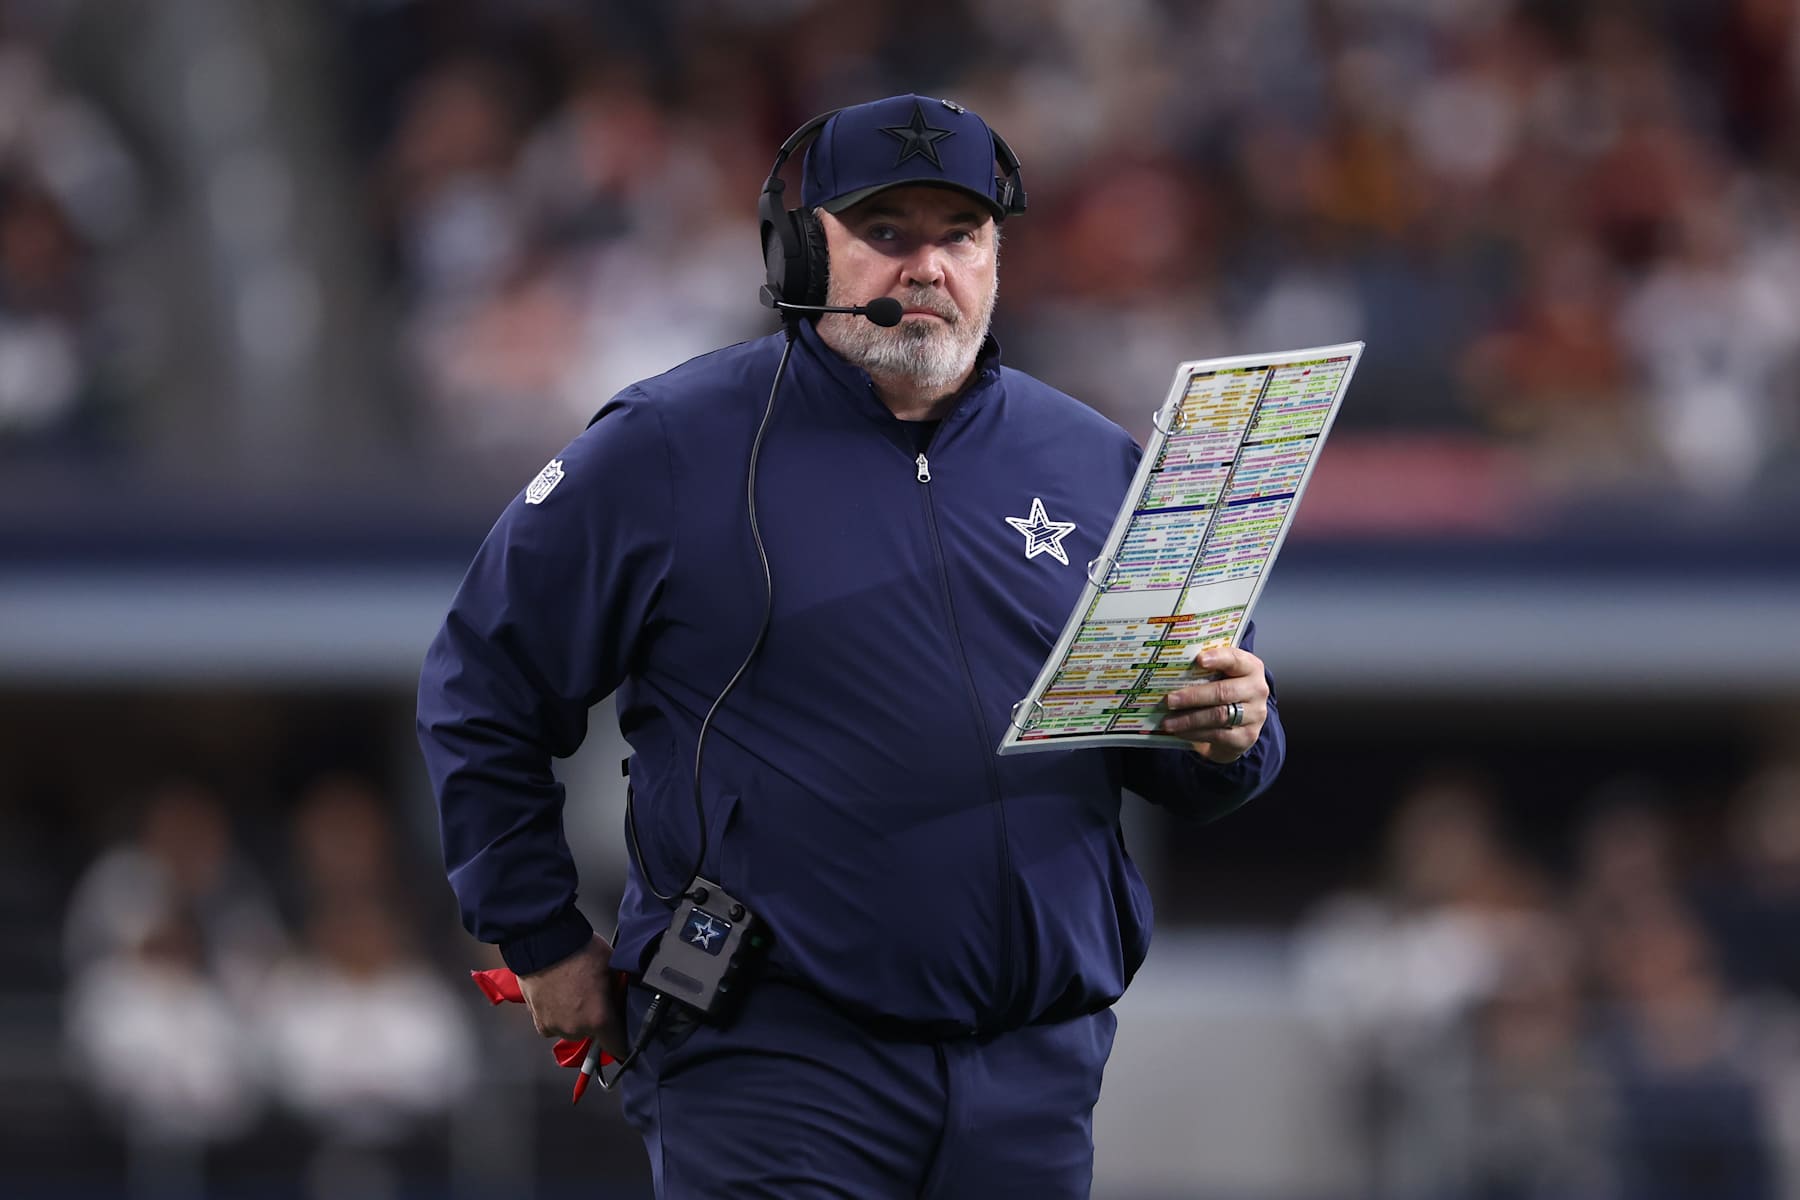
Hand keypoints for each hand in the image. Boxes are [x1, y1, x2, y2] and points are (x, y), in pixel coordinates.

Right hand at [516, 933, 627, 1058]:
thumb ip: (619, 989)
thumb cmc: (578, 949)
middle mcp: (576, 1029)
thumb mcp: (612, 966)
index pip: (618, 1046)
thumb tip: (623, 996)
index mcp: (599, 1019)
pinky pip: (554, 1025)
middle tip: (596, 997)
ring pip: (573, 1030)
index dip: (623, 1039)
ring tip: (575, 992)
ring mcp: (555, 1027)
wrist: (543, 941)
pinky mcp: (538, 1022)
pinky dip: (558, 1015)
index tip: (623, 1033)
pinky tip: (559, 996)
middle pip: (594, 1035)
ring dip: (576, 1018)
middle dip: (597, 1020)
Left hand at [1158, 645, 1269, 763]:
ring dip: (1189, 719)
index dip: (1218, 658)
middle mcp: (1257, 689)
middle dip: (1193, 696)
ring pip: (1219, 716)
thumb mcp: (1219, 676)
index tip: (1199, 659)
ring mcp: (1255, 715)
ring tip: (1168, 722)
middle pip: (1223, 692)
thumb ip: (1204, 670)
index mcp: (1251, 668)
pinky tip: (1180, 732)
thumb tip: (1172, 668)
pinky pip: (1218, 735)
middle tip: (1169, 700)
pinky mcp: (1247, 736)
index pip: (1236, 659)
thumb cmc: (1223, 691)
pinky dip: (1195, 734)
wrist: (1238, 725)